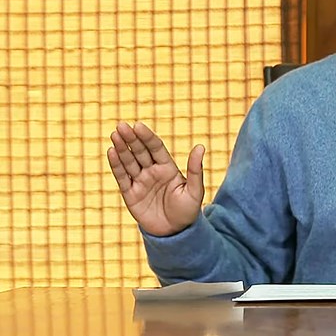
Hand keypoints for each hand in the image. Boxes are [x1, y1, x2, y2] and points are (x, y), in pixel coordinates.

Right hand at [106, 121, 204, 235]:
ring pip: (129, 162)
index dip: (147, 137)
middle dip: (131, 139)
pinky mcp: (130, 194)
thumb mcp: (194, 190)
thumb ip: (195, 169)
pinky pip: (122, 177)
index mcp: (168, 168)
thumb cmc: (188, 211)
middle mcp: (152, 171)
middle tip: (121, 125)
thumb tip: (200, 146)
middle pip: (140, 151)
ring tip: (114, 134)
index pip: (155, 148)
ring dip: (121, 149)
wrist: (175, 233)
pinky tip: (111, 152)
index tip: (138, 125)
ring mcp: (140, 182)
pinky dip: (116, 165)